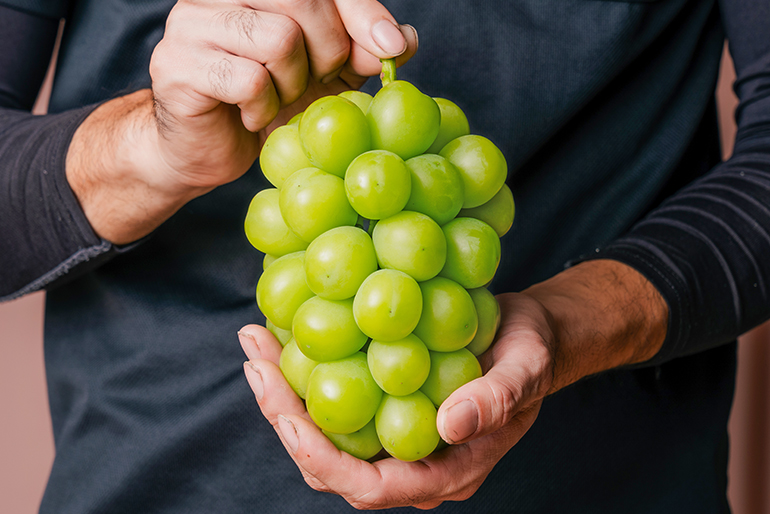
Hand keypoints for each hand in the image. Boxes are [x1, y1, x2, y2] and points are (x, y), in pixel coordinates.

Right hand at [66, 0, 416, 243]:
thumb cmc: (264, 104)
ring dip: (291, 84)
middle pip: (303, 1)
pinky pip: (248, 80)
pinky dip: (262, 108)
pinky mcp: (177, 64)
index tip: (392, 47)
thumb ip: (360, 52)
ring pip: (278, 39)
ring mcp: (192, 23)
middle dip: (327, 52)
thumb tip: (404, 39)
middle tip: (314, 82)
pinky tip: (251, 116)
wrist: (205, 149)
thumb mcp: (325, 76)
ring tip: (277, 98)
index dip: (363, 11)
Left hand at [238, 260, 667, 508]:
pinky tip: (283, 333)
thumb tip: (450, 425)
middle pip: (330, 462)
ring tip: (255, 341)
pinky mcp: (382, 402)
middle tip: (255, 362)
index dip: (324, 459)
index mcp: (445, 471)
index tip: (288, 417)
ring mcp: (392, 433)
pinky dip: (304, 372)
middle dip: (284, 418)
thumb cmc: (531, 355)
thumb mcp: (525, 371)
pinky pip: (335, 399)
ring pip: (323, 433)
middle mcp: (410, 461)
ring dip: (283, 392)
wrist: (527, 336)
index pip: (372, 487)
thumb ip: (495, 400)